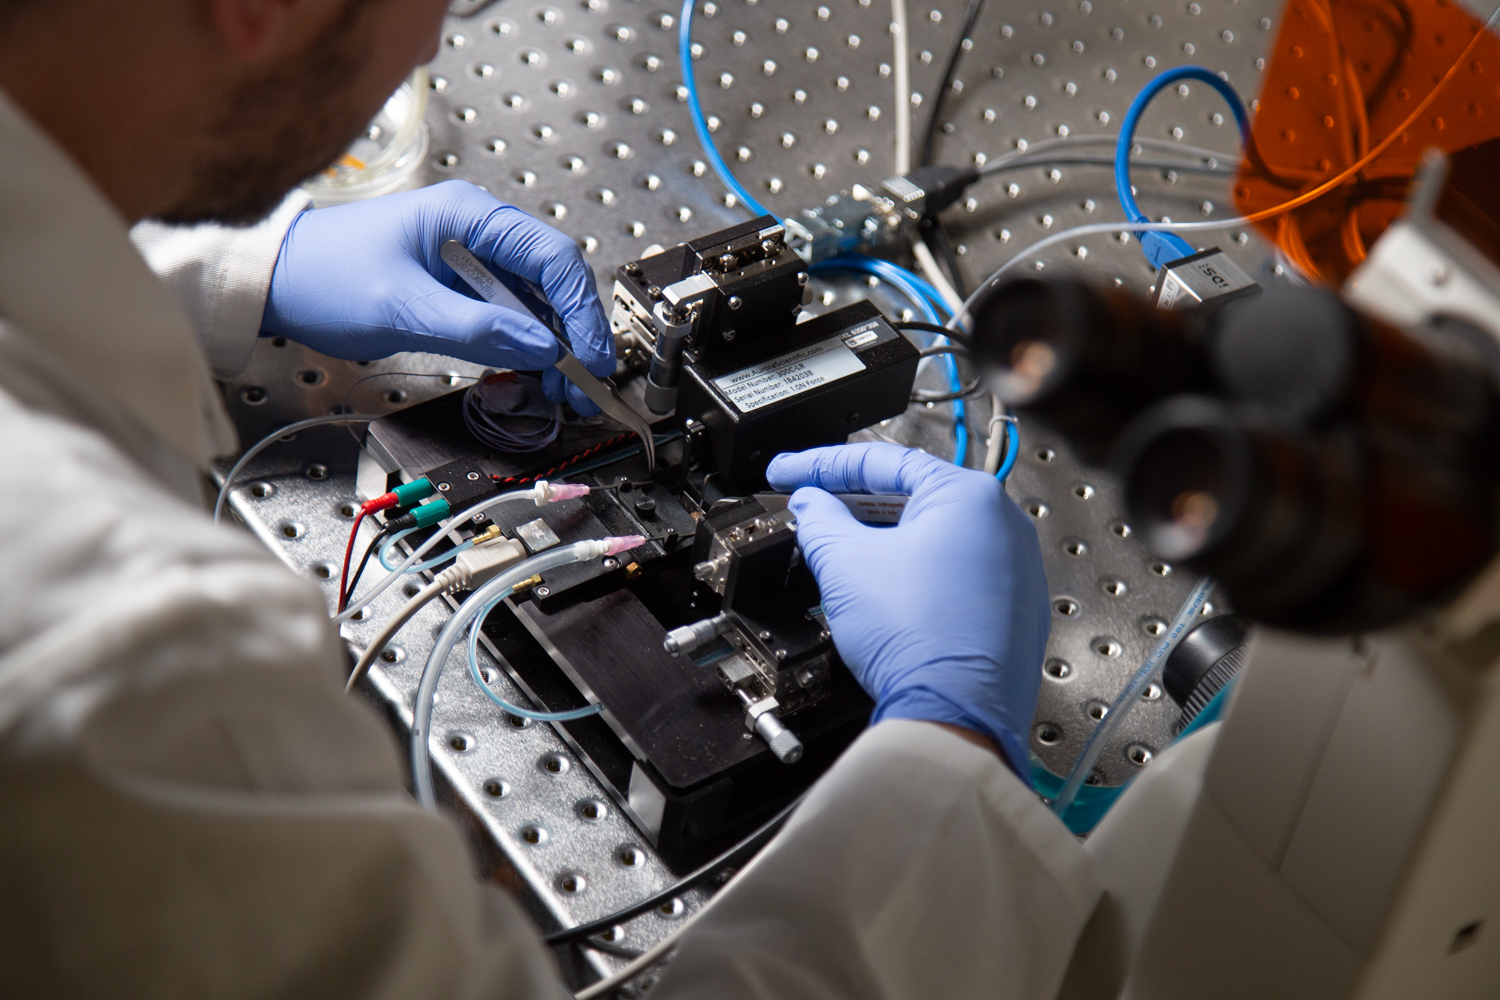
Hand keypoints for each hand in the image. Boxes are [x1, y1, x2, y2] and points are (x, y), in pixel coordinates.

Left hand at [261, 180, 613, 413]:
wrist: (274, 281)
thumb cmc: (322, 275)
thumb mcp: (402, 307)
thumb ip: (476, 328)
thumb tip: (540, 347)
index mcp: (469, 216)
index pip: (553, 257)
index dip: (580, 310)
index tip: (590, 356)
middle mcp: (478, 234)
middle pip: (552, 284)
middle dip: (574, 336)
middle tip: (585, 386)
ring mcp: (470, 264)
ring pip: (535, 307)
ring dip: (553, 350)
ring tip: (562, 393)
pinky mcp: (459, 292)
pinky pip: (507, 321)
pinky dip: (525, 352)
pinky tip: (533, 380)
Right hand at [766, 442, 1050, 774]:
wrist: (954, 715)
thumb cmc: (917, 639)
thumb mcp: (844, 564)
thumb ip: (819, 520)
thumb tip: (810, 507)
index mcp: (969, 496)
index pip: (881, 462)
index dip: (821, 465)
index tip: (789, 472)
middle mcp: (1003, 525)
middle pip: (910, 496)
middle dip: (852, 503)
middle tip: (808, 507)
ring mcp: (1014, 570)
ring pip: (932, 536)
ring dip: (880, 538)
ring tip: (835, 548)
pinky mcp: (1011, 610)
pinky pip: (953, 572)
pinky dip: (911, 570)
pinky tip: (877, 585)